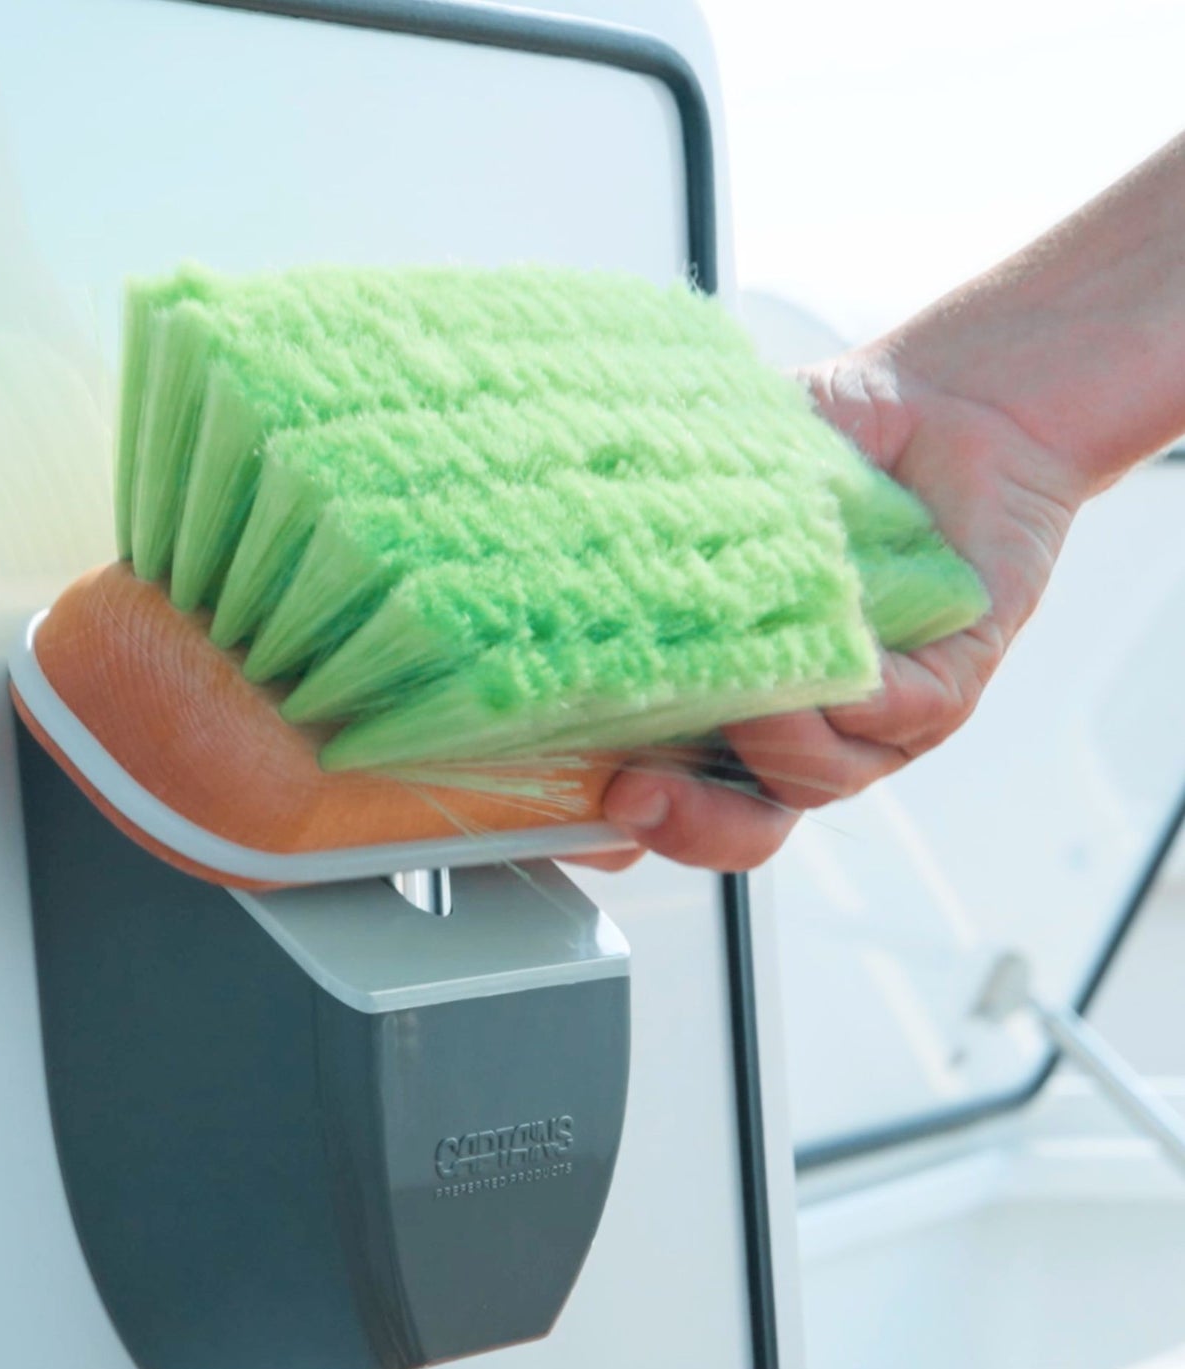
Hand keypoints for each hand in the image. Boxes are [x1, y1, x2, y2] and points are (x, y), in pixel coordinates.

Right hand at [594, 343, 1085, 871]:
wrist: (947, 404)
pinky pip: (897, 719)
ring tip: (741, 686)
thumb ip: (652, 542)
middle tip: (630, 796)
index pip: (663, 792)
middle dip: (681, 825)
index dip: (610, 817)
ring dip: (769, 743)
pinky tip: (826, 644)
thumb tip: (559, 563)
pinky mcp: (947, 685)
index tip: (567, 800)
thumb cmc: (822, 455)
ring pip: (813, 781)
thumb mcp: (710, 495)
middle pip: (737, 826)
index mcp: (727, 702)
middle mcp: (796, 728)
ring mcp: (871, 721)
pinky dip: (855, 695)